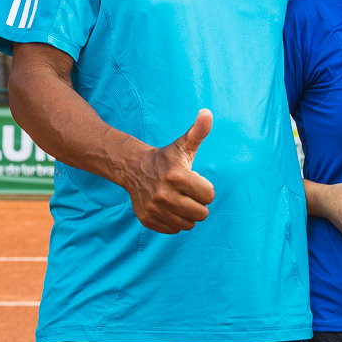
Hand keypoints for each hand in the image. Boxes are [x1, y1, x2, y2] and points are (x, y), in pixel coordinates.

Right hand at [125, 109, 215, 232]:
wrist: (133, 168)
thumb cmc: (166, 158)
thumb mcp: (183, 144)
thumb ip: (199, 131)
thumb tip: (207, 112)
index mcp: (176, 176)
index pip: (209, 196)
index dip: (205, 189)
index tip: (195, 181)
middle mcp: (164, 195)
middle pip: (201, 214)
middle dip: (199, 203)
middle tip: (188, 193)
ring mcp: (154, 209)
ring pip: (188, 224)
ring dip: (187, 214)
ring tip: (179, 200)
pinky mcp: (147, 220)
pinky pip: (174, 230)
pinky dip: (175, 221)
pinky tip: (168, 207)